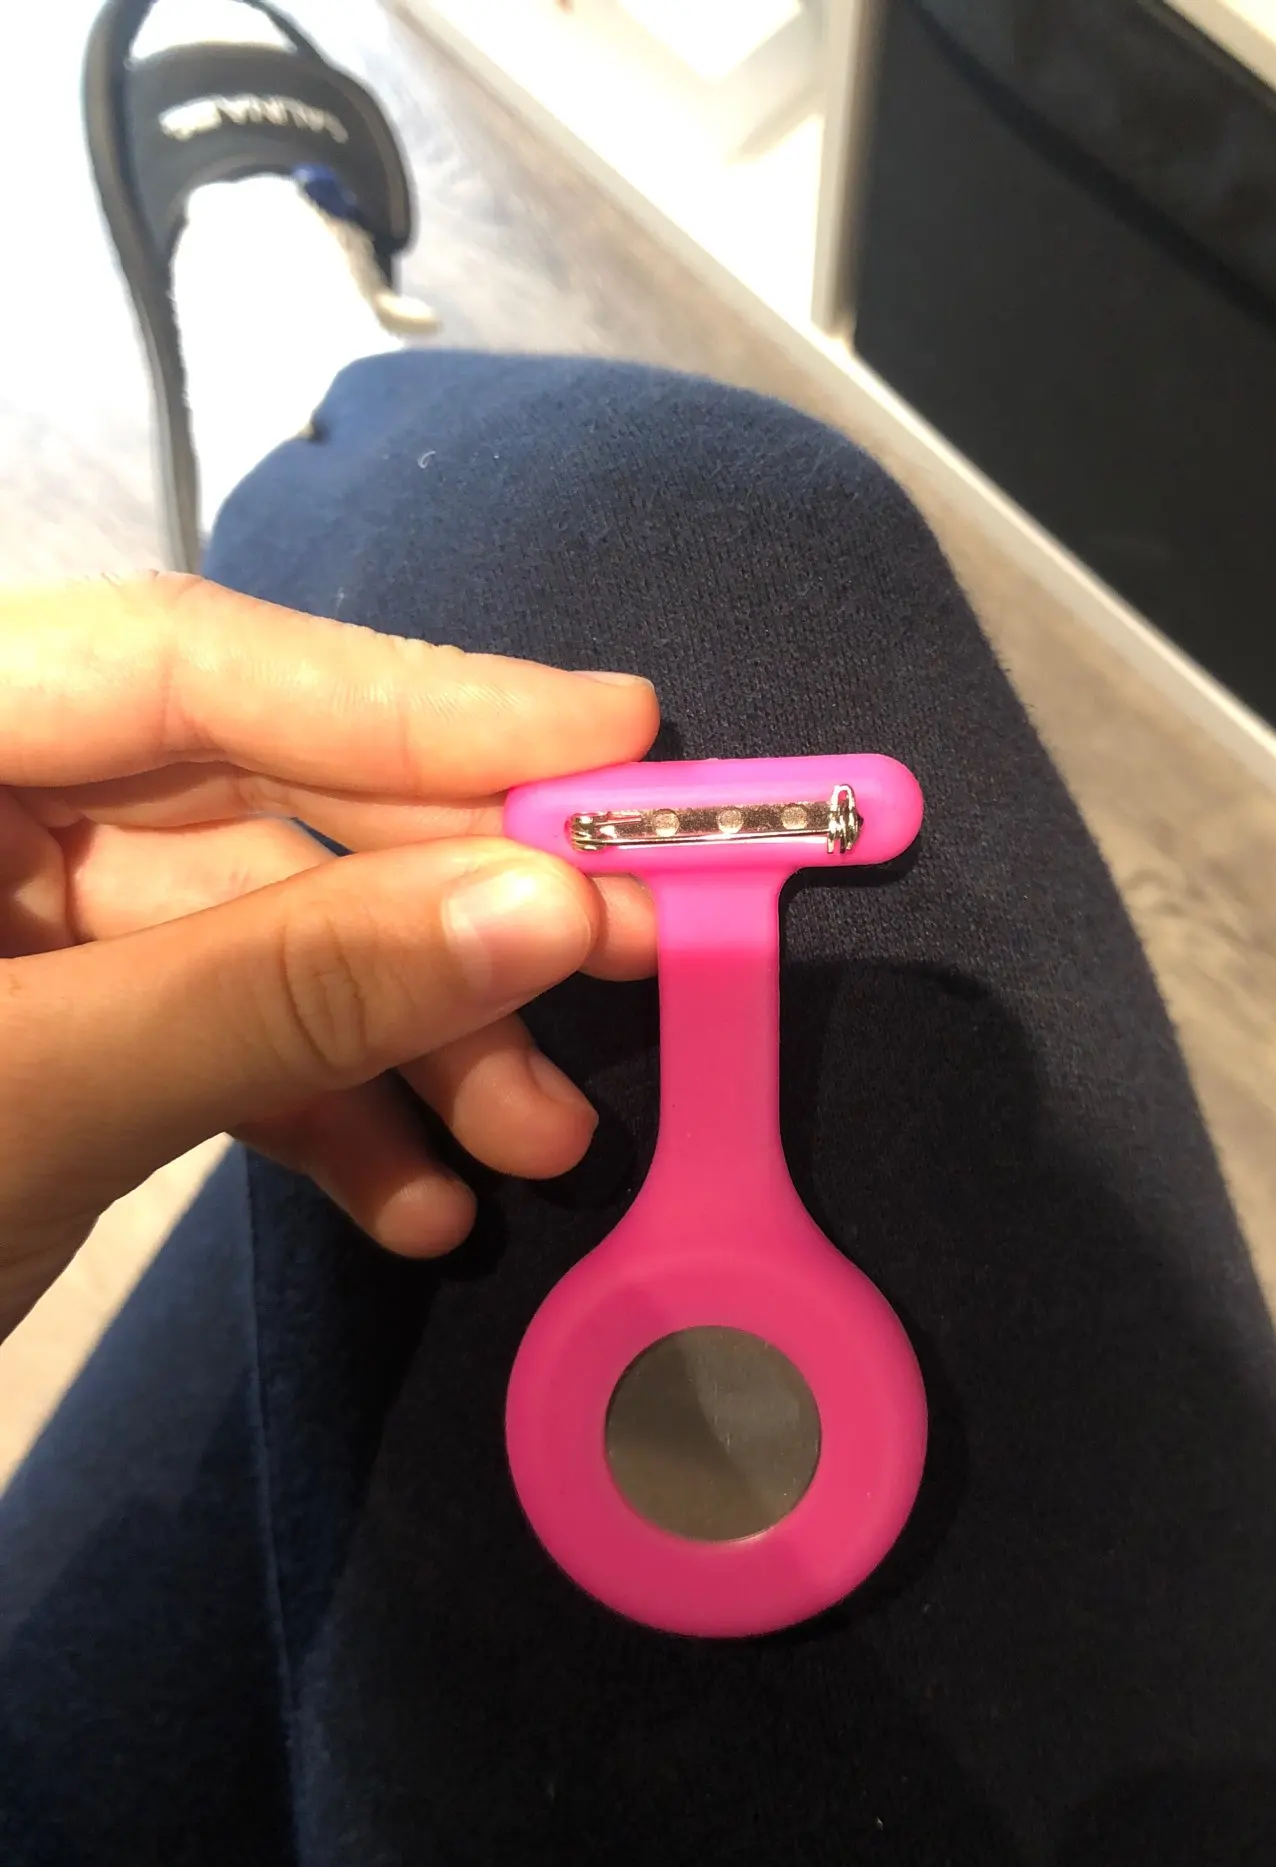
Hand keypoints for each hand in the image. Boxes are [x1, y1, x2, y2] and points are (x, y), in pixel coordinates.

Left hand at [0, 573, 658, 1338]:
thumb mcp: (31, 1102)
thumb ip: (284, 987)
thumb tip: (541, 901)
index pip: (176, 664)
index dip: (413, 698)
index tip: (609, 741)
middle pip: (242, 802)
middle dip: (435, 910)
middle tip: (625, 961)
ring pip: (247, 937)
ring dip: (403, 1043)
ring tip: (536, 1145)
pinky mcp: (40, 1030)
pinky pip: (206, 1032)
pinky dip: (317, 1111)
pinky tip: (414, 1201)